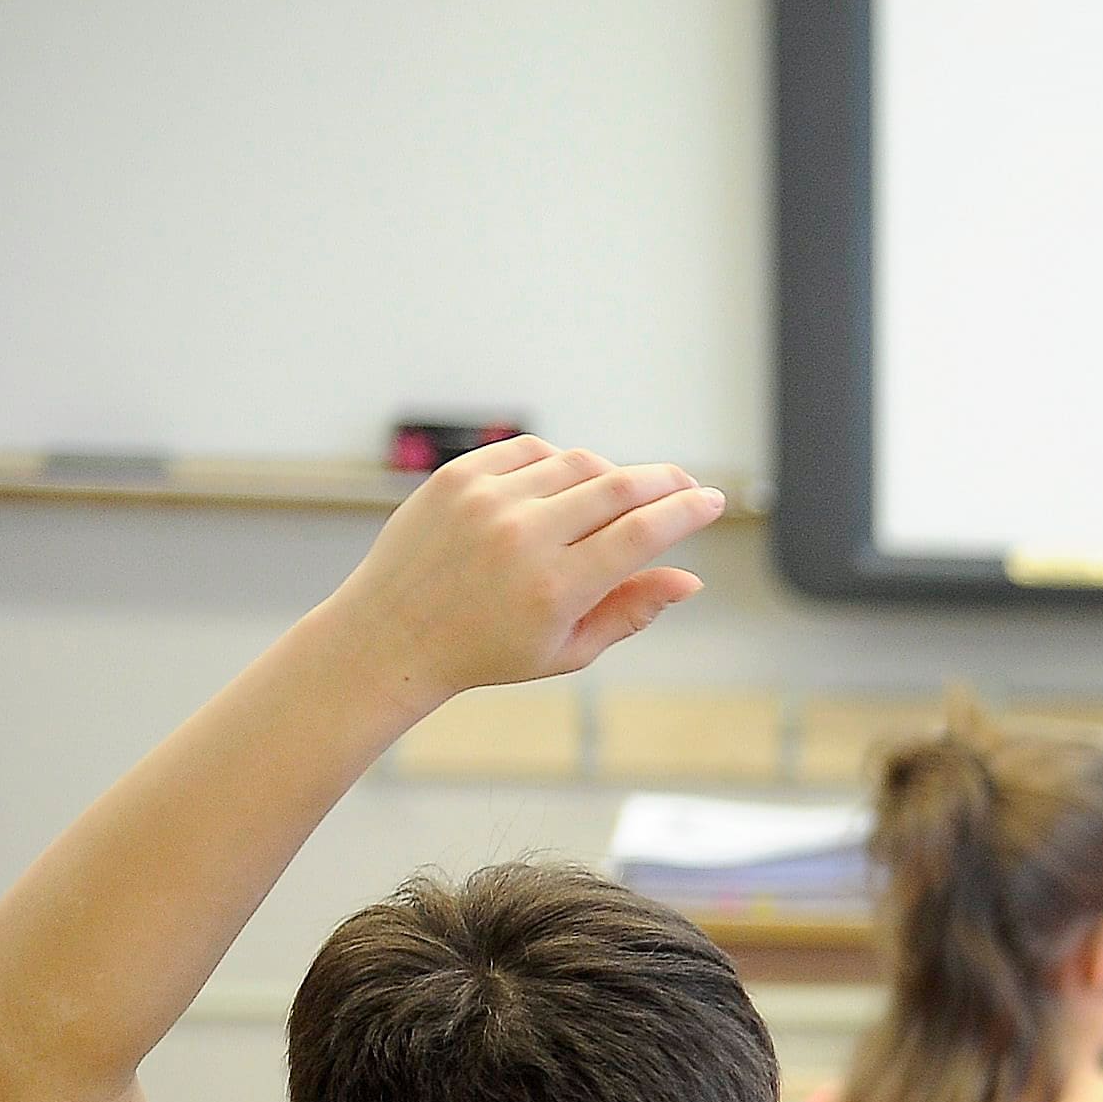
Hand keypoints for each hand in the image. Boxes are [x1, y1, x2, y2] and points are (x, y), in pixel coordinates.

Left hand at [314, 437, 726, 706]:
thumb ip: (632, 612)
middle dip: (665, 482)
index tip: (712, 502)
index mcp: (554, 589)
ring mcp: (486, 502)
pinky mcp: (457, 478)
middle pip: (619, 488)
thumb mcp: (568, 650)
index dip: (687, 513)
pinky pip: (530, 451)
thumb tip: (690, 580)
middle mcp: (521, 539)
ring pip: (579, 464)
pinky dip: (560, 463)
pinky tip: (567, 484)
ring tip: (621, 497)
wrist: (390, 635)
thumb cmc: (485, 650)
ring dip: (613, 476)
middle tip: (685, 487)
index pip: (642, 534)